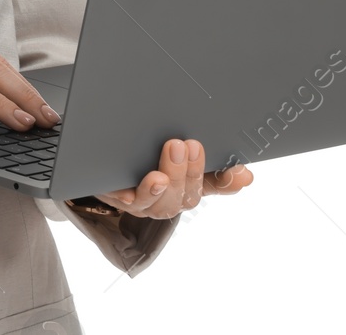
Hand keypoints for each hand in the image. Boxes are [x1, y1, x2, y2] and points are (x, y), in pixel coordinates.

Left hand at [91, 138, 253, 219]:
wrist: (99, 165)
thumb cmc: (144, 154)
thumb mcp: (176, 154)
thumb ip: (206, 162)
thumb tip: (246, 174)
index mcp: (186, 185)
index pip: (214, 186)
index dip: (227, 182)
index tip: (239, 172)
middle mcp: (168, 199)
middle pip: (187, 195)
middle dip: (192, 171)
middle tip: (191, 144)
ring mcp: (143, 202)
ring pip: (162, 202)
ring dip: (171, 177)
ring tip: (173, 149)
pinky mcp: (117, 198)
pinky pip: (130, 201)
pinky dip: (138, 193)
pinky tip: (145, 182)